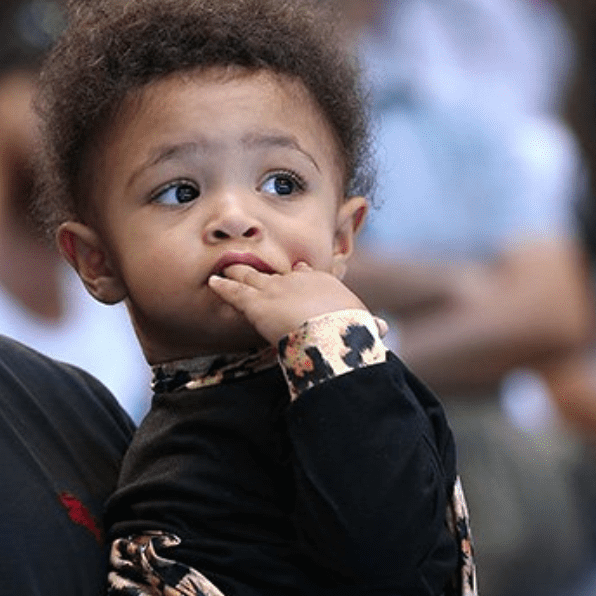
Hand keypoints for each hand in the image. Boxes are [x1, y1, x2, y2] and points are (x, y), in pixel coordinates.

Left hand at [209, 262, 365, 345]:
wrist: (333, 331)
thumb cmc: (352, 330)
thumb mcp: (365, 325)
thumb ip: (370, 326)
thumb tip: (382, 329)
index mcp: (323, 283)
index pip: (307, 274)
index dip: (299, 275)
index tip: (297, 272)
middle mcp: (296, 279)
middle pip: (276, 272)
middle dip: (263, 269)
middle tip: (250, 265)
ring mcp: (273, 288)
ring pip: (250, 277)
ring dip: (237, 273)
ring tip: (225, 269)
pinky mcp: (255, 303)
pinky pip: (234, 292)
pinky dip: (222, 287)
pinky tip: (213, 283)